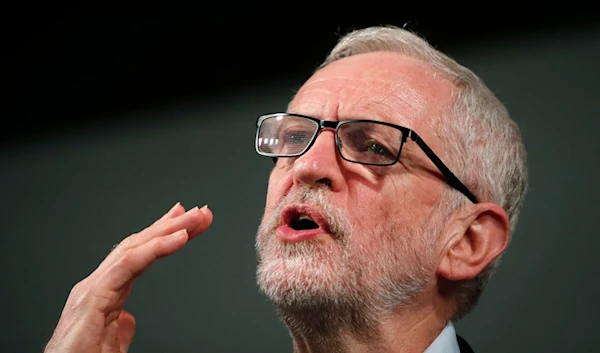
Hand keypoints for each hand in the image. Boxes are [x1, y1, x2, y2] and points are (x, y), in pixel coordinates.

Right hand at [44, 202, 212, 352]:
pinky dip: (155, 248)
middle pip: (139, 245)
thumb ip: (120, 326)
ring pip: (134, 248)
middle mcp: (97, 285)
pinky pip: (128, 265)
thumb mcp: (111, 343)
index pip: (138, 255)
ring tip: (195, 218)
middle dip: (171, 225)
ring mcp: (92, 289)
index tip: (186, 224)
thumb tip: (128, 318)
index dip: (162, 236)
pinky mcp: (91, 298)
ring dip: (168, 229)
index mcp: (105, 293)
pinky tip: (179, 238)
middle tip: (200, 212)